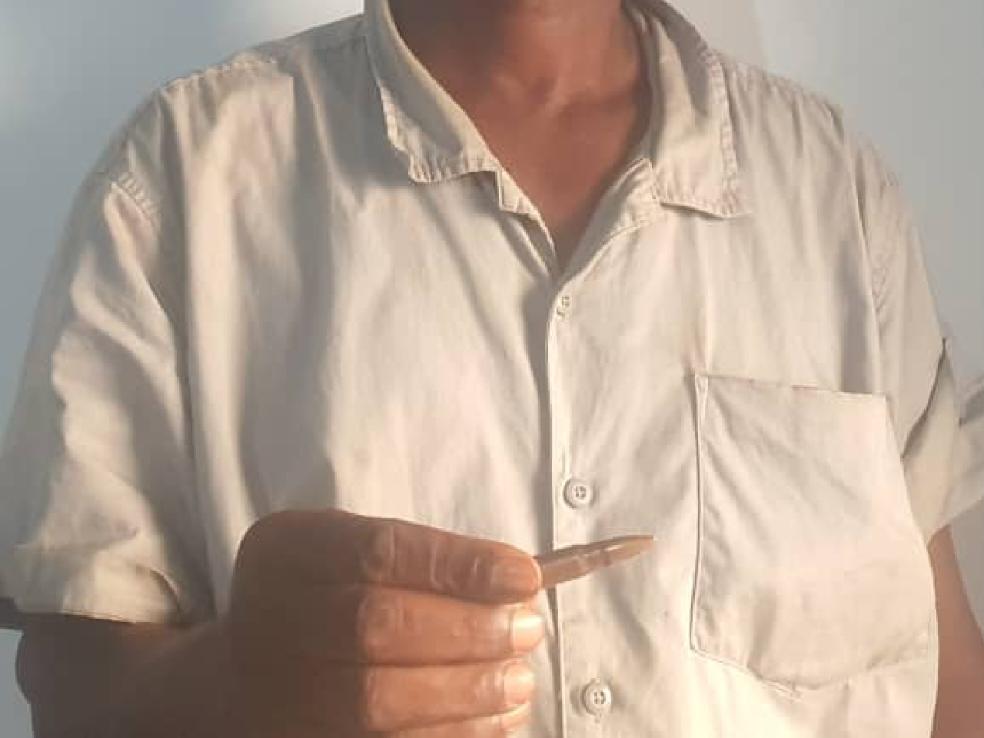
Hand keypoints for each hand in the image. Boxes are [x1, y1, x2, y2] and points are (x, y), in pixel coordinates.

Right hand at [223, 508, 545, 736]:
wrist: (252, 678)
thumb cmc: (328, 600)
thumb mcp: (356, 556)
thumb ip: (425, 563)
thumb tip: (517, 585)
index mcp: (286, 552)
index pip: (379, 550)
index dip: (459, 564)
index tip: (525, 576)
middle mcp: (268, 619)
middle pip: (374, 625)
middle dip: (466, 629)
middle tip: (527, 630)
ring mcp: (275, 691)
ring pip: (376, 699)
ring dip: (466, 691)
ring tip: (518, 681)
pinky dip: (452, 734)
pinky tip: (496, 721)